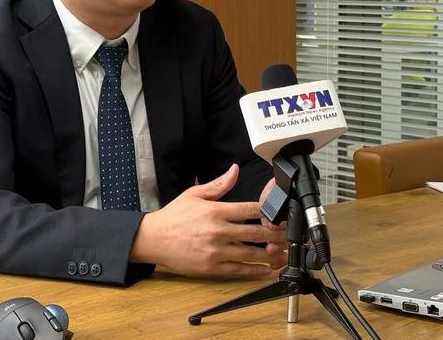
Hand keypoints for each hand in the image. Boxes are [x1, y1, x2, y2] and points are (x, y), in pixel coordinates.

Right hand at [130, 164, 287, 277]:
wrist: (153, 239)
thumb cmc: (174, 216)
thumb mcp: (194, 194)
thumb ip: (218, 185)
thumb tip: (234, 170)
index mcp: (215, 211)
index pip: (249, 210)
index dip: (269, 212)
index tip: (281, 214)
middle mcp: (218, 231)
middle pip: (255, 233)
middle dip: (276, 234)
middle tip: (289, 234)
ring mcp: (215, 251)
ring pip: (250, 254)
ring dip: (270, 254)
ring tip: (283, 253)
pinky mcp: (211, 268)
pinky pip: (238, 271)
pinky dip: (254, 271)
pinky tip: (265, 269)